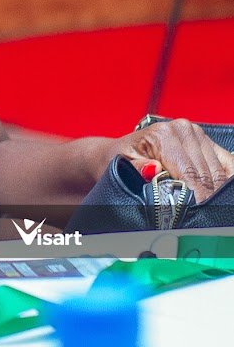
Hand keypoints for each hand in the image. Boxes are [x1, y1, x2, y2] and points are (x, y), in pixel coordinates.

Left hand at [114, 118, 233, 201]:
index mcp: (163, 134)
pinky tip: (218, 195)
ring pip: (218, 172)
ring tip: (205, 208)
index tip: (195, 213)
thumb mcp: (123, 164)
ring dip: (214, 192)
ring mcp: (198, 134)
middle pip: (205, 175)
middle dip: (204, 197)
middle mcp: (183, 130)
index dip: (195, 197)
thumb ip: (138, 168)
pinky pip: (226, 164)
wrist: (123, 148)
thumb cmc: (122, 158)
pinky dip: (225, 181)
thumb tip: (153, 169)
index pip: (188, 173)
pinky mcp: (208, 141)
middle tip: (199, 217)